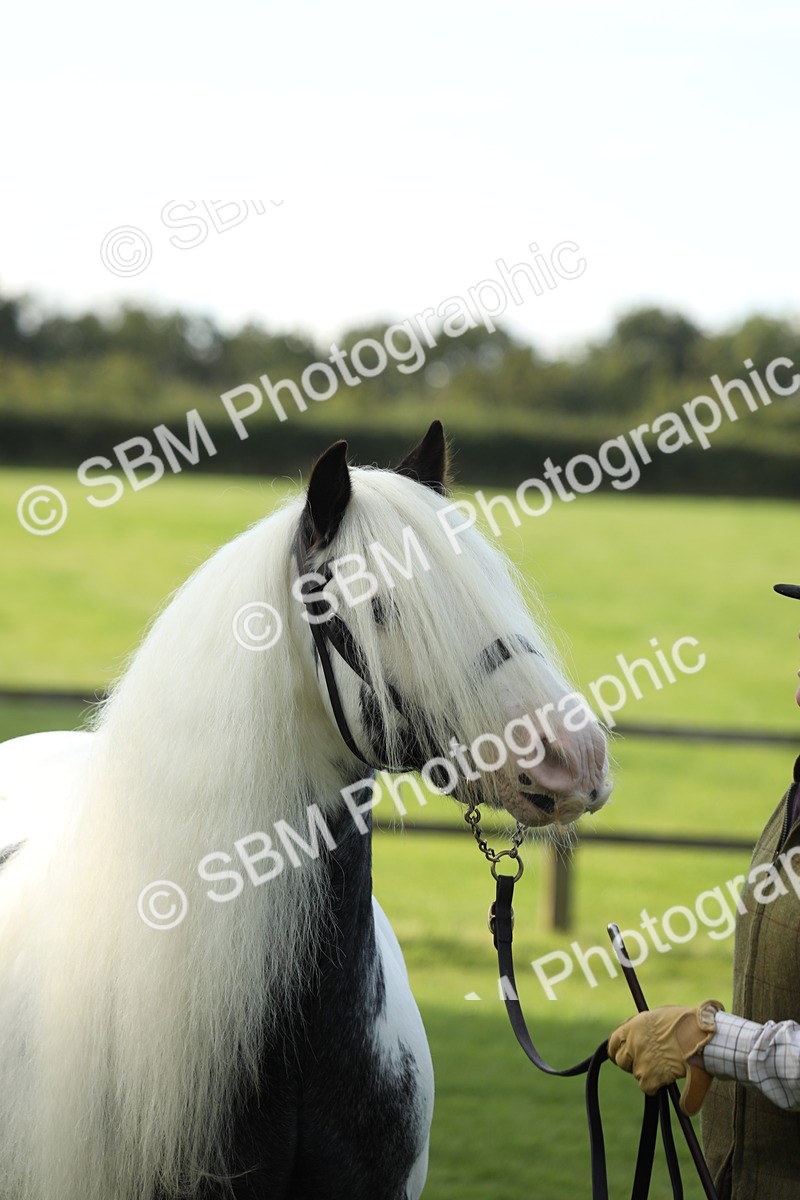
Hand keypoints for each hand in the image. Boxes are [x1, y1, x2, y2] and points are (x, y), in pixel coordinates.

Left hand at [608, 1000, 724, 1114]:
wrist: (703, 1037)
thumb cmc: (689, 1024)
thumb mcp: (663, 1016)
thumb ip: (648, 1028)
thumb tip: (645, 1034)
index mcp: (635, 1025)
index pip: (614, 1041)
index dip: (618, 1049)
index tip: (624, 1054)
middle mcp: (634, 1042)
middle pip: (621, 1060)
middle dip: (631, 1063)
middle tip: (647, 1063)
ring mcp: (641, 1060)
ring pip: (636, 1074)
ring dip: (646, 1074)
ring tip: (663, 1067)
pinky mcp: (651, 1076)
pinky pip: (646, 1087)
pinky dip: (655, 1086)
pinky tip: (667, 1078)